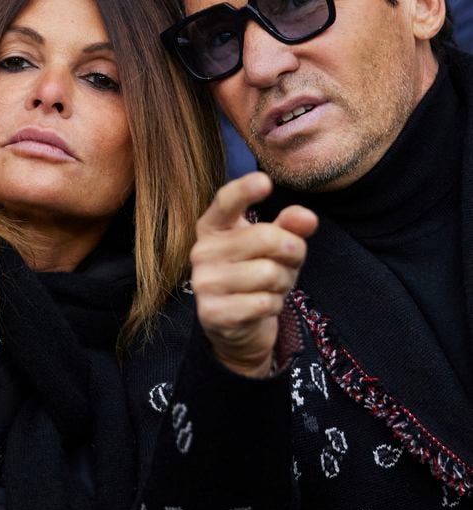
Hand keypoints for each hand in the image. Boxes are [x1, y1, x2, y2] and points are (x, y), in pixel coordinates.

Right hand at [191, 171, 317, 377]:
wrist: (238, 327)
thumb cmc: (256, 276)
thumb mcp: (276, 248)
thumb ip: (289, 227)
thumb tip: (308, 218)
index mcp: (212, 227)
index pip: (226, 202)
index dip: (245, 190)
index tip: (265, 182)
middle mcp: (201, 251)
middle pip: (265, 237)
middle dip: (292, 251)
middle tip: (291, 262)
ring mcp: (204, 283)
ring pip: (269, 273)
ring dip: (284, 282)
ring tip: (274, 287)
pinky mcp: (213, 313)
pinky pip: (264, 302)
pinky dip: (274, 305)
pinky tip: (263, 306)